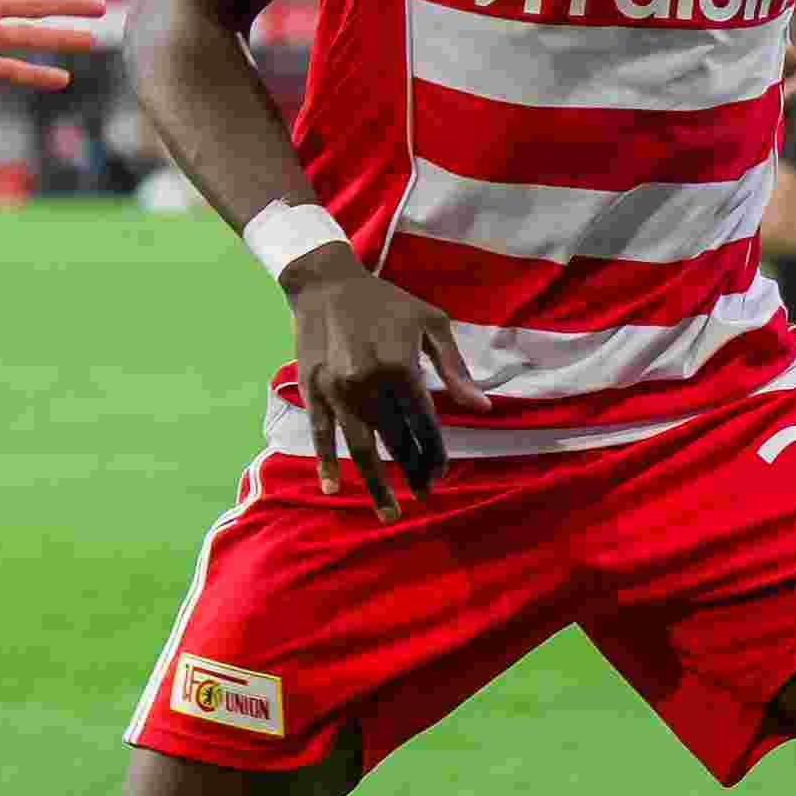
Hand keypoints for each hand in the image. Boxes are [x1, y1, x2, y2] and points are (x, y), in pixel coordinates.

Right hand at [287, 249, 476, 517]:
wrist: (325, 282)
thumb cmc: (386, 302)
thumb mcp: (431, 323)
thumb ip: (455, 369)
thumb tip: (483, 408)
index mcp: (401, 366)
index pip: (424, 424)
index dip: (434, 454)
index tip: (441, 475)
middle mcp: (368, 382)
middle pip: (395, 441)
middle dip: (411, 472)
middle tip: (423, 495)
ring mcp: (337, 389)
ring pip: (361, 446)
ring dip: (376, 483)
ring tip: (389, 513)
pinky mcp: (312, 390)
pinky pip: (321, 434)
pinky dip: (326, 462)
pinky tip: (334, 488)